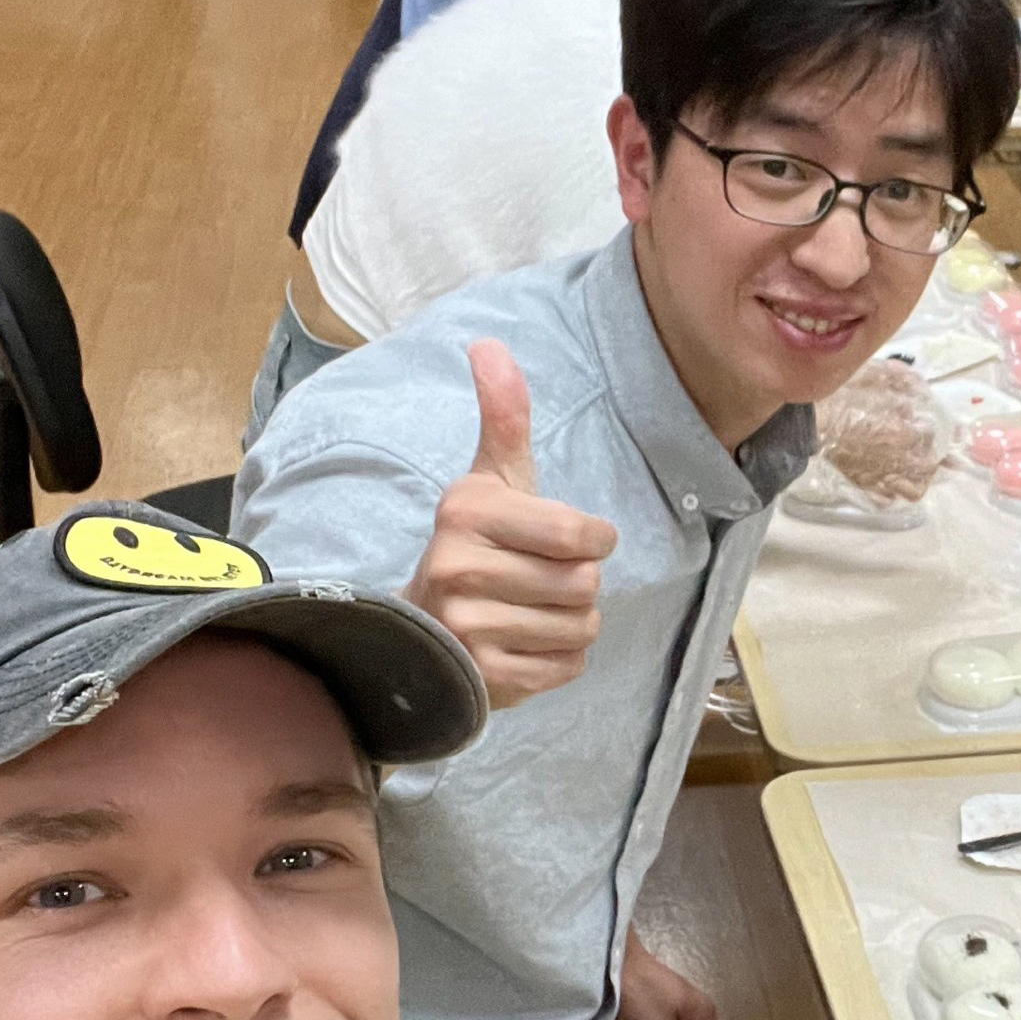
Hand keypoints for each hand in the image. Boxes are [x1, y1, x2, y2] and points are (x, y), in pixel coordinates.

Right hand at [404, 340, 617, 708]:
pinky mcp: (482, 674)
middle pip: (585, 583)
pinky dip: (561, 661)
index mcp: (466, 510)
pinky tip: (526, 646)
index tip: (570, 542)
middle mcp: (457, 565)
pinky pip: (568, 668)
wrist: (427, 630)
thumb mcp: (491, 482)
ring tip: (531, 615)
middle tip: (541, 584)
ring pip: (581, 627)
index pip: (579, 534)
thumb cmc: (478, 548)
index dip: (593, 541)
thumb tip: (488, 345)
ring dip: (573, 625)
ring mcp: (466, 624)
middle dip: (580, 585)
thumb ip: (503, 419)